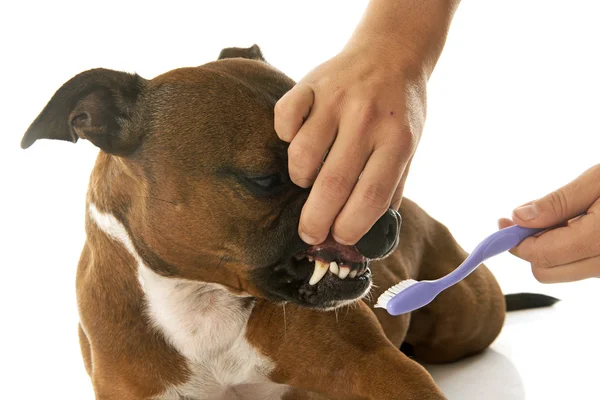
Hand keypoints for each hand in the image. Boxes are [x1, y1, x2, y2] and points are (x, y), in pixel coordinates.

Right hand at [275, 36, 425, 245]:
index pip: (371, 196)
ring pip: (302, 156)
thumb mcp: (410, 148)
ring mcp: (336, 99)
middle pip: (332, 184)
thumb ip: (391, 188)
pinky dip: (286, 137)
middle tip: (309, 234)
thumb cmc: (399, 112)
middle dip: (315, 220)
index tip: (340, 238)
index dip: (351, 226)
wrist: (391, 54)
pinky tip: (299, 139)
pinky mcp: (310, 84)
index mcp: (398, 140)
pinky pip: (284, 120)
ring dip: (301, 178)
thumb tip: (367, 234)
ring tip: (309, 177)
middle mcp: (367, 119)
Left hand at [498, 164, 599, 282]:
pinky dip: (573, 248)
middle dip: (531, 245)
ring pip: (565, 270)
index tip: (502, 222)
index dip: (515, 240)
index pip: (540, 255)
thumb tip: (518, 217)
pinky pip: (585, 265)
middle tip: (528, 217)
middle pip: (547, 271)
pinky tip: (585, 223)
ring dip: (552, 246)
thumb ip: (558, 202)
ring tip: (570, 214)